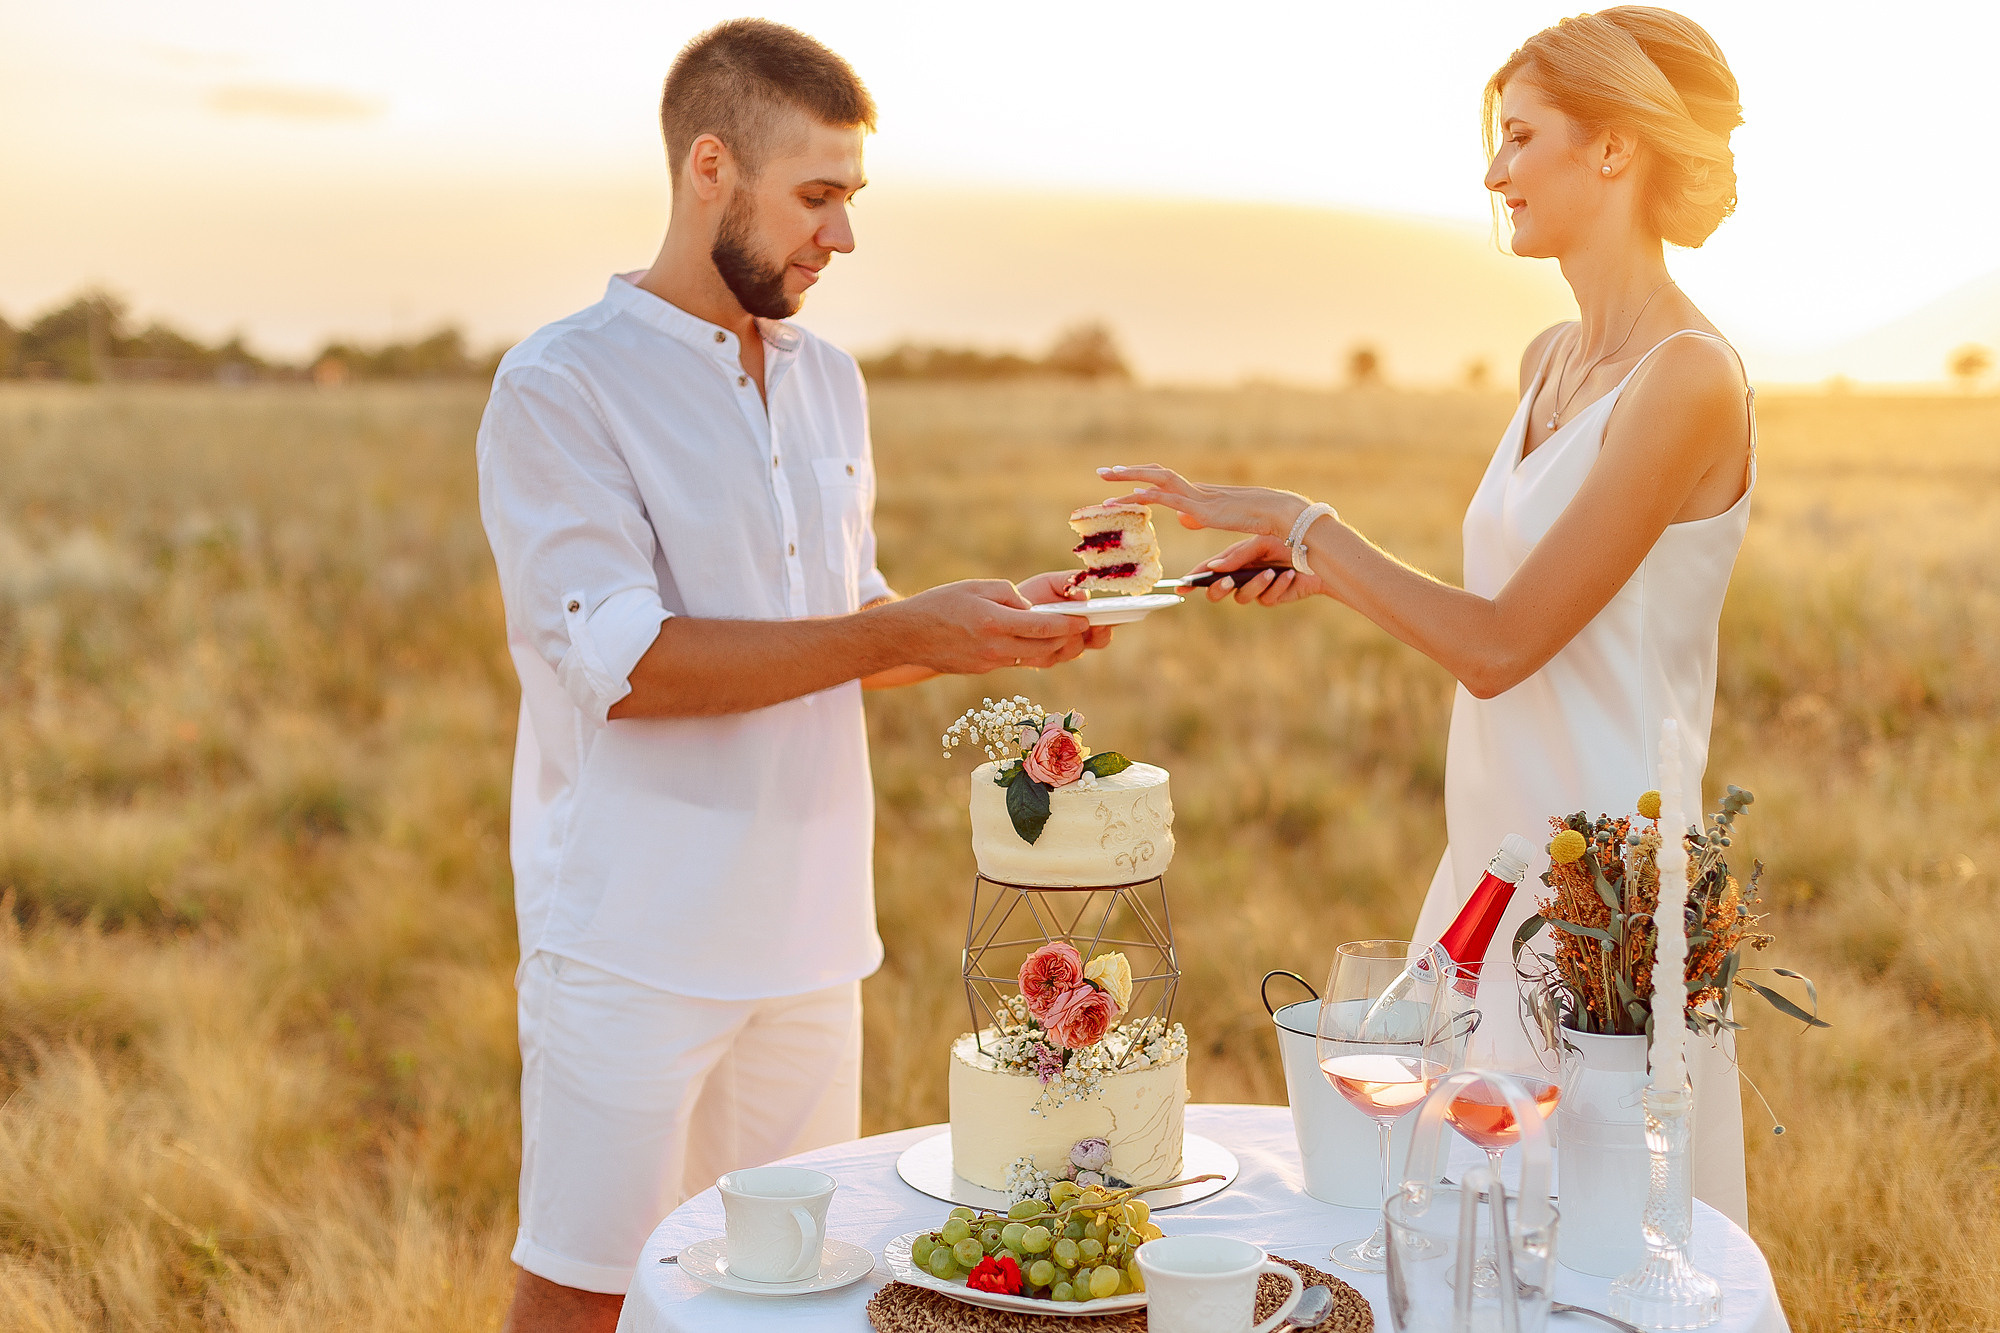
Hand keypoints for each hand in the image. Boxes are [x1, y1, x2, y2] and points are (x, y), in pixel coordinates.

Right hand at [883, 579, 1091, 673]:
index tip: (1085, 619)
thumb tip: (1031, 608)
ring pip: (1033, 659)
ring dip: (1052, 648)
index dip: (1069, 624)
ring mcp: (990, 663)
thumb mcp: (977, 586)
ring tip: (1062, 633)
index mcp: (995, 623)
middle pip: (1045, 648)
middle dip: (1068, 638)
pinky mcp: (984, 670)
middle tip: (1080, 626)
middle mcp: (995, 648)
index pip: (1043, 626)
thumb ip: (1010, 596)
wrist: (908, 635)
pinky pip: (1014, 661)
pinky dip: (1028, 651)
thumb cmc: (941, 604)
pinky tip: (1031, 639)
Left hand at [1016, 570, 1113, 650]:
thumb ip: (1069, 582)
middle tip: (1097, 621)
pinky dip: (1047, 645)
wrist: (1003, 611)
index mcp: (1084, 620)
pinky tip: (1042, 634)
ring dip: (1072, 637)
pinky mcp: (1040, 659)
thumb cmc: (1033, 595)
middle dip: (1100, 632)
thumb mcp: (1051, 583)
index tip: (1121, 613)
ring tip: (1066, 624)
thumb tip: (1084, 595)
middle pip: (1098, 641)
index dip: (1116, 621)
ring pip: (1074, 649)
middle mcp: (1077, 638)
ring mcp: (1059, 651)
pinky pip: (1049, 656)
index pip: (1106, 624)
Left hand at [1096, 463, 1311, 538]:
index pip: (1164, 480)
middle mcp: (1196, 491)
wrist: (1281, 514)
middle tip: (1103, 472)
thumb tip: (1184, 519)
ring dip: (1131, 477)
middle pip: (1156, 473)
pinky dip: (1150, 495)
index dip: (1142, 477)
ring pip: (1159, 480)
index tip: (1120, 478)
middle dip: (1127, 472)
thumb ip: (1200, 517)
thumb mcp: (1222, 520)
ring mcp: (1200, 497)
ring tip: (1107, 477)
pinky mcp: (1204, 508)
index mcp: (1200, 494)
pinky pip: (1171, 498)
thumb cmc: (1259, 519)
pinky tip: (1133, 496)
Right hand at [1189, 536, 1325, 605]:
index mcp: (1235, 559)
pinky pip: (1266, 599)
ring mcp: (1256, 589)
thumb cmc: (1288, 542)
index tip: (1182, 585)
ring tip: (1270, 573)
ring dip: (1254, 585)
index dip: (1194, 579)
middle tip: (1226, 581)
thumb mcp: (1261, 542)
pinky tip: (1289, 576)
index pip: (1209, 571)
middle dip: (1218, 588)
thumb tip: (1213, 568)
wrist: (1319, 554)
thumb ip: (1237, 556)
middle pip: (1217, 592)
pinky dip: (1277, 587)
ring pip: (1241, 597)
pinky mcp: (1272, 597)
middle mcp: (1241, 575)